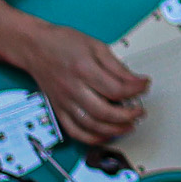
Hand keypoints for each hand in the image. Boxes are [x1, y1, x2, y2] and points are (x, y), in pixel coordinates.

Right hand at [22, 27, 151, 148]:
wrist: (35, 47)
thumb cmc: (64, 43)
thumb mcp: (97, 46)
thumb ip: (117, 66)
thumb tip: (135, 81)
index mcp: (85, 70)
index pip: (116, 89)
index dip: (136, 90)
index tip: (145, 86)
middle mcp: (73, 89)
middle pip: (104, 112)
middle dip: (128, 115)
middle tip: (140, 111)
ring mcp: (64, 102)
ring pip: (91, 126)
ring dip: (113, 130)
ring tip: (129, 125)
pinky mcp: (58, 110)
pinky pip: (74, 132)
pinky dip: (92, 138)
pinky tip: (106, 135)